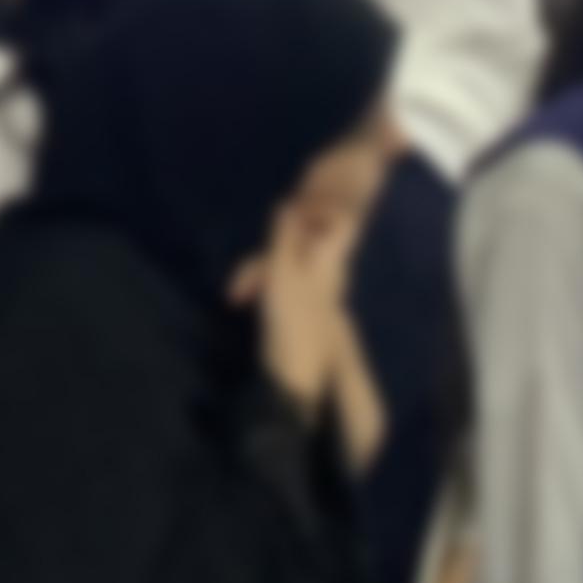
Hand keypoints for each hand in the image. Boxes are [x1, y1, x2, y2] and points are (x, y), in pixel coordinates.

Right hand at [239, 196, 361, 413]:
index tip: (293, 209)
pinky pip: (290, 282)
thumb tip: (287, 202)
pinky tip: (252, 296)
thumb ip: (284, 238)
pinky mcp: (307, 313)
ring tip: (239, 288)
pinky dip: (268, 281)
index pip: (342, 223)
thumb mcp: (282, 273)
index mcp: (331, 263)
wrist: (296, 380)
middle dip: (278, 241)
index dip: (321, 209)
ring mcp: (321, 296)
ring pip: (295, 264)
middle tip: (251, 258)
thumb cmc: (291, 322)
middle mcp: (333, 276)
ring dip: (264, 266)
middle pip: (312, 243)